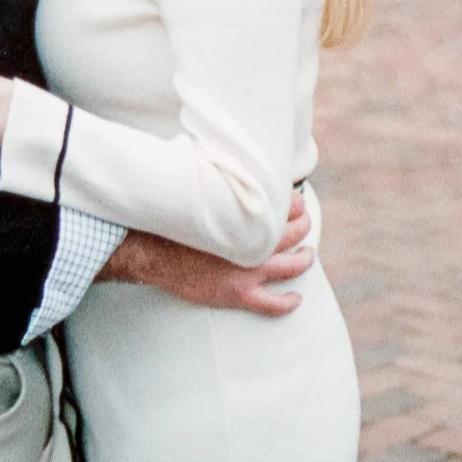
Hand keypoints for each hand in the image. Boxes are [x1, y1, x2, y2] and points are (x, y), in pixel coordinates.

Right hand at [97, 193, 313, 317]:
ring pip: (292, 266)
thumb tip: (222, 157)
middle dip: (303, 225)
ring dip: (305, 258)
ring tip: (307, 254)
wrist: (153, 253)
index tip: (295, 200)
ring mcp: (249, 270)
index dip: (293, 202)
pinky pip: (273, 304)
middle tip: (303, 222)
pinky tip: (295, 299)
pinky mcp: (239, 294)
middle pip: (294, 233)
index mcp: (245, 215)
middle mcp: (253, 243)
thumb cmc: (174, 220)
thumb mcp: (199, 190)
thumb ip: (218, 180)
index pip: (284, 205)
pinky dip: (288, 302)